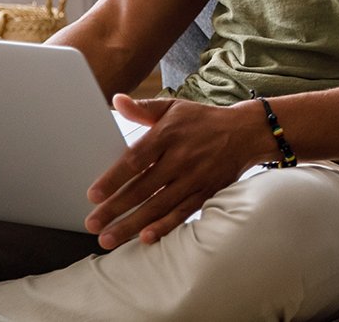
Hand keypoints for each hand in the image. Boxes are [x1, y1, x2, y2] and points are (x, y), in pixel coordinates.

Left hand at [84, 94, 264, 249]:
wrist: (246, 132)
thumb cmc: (203, 120)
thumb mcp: (174, 107)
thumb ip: (144, 107)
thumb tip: (117, 100)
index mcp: (169, 134)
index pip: (136, 159)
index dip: (114, 178)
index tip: (93, 194)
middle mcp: (181, 158)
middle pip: (143, 187)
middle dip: (115, 208)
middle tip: (92, 224)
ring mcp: (195, 178)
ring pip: (159, 205)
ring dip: (132, 223)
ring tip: (109, 238)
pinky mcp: (206, 192)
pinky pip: (183, 212)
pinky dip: (165, 226)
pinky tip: (146, 237)